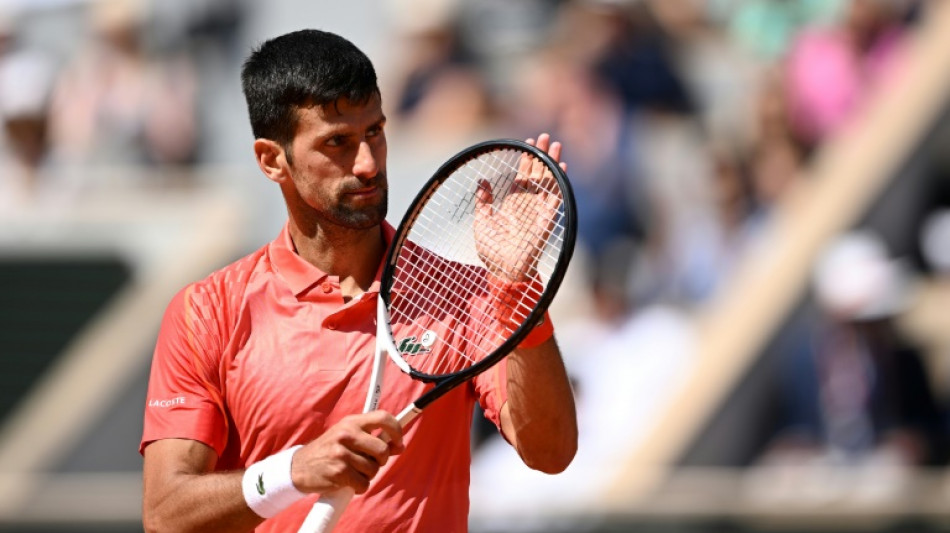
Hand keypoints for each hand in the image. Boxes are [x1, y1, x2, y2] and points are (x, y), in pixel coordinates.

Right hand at [290, 411, 404, 494]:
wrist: (299, 467)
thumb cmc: (329, 451)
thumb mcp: (348, 437)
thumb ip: (372, 439)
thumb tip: (399, 446)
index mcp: (351, 422)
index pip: (383, 418)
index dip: (396, 430)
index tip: (398, 442)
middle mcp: (346, 434)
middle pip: (382, 450)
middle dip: (381, 460)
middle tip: (370, 462)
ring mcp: (342, 453)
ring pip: (374, 469)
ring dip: (367, 475)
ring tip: (353, 471)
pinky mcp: (339, 472)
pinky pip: (363, 484)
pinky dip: (359, 487)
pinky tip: (347, 481)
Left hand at [474, 134, 567, 281]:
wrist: (504, 270)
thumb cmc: (492, 251)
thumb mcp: (482, 222)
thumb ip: (484, 202)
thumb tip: (481, 180)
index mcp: (512, 205)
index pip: (521, 177)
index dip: (525, 161)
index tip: (527, 144)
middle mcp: (527, 205)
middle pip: (536, 175)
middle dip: (539, 155)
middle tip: (543, 136)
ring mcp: (538, 211)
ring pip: (547, 181)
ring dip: (551, 163)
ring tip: (554, 144)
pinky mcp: (547, 219)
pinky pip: (555, 198)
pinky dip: (559, 183)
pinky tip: (561, 167)